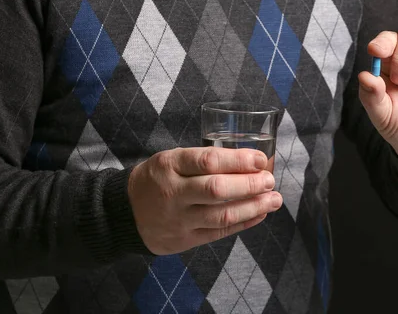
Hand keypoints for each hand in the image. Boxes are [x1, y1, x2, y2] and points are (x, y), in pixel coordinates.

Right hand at [128, 147, 281, 254]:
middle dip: (249, 185)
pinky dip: (243, 223)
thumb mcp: (170, 160)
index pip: (208, 160)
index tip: (260, 159)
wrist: (123, 213)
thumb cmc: (156, 179)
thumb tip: (249, 161)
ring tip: (274, 199)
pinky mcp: (184, 239)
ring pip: (221, 215)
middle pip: (217, 189)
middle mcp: (173, 192)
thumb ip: (203, 160)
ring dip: (253, 207)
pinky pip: (219, 232)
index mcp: (169, 165)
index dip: (239, 160)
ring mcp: (178, 219)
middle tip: (269, 180)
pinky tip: (260, 214)